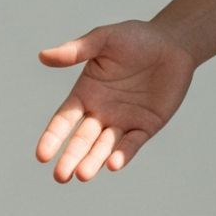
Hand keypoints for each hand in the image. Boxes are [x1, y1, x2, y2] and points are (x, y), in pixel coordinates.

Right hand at [34, 21, 199, 182]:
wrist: (173, 44)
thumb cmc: (136, 38)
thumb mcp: (104, 39)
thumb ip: (76, 50)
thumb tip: (43, 56)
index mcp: (85, 93)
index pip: (64, 120)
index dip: (53, 137)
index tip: (42, 155)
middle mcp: (100, 112)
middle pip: (82, 140)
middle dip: (71, 157)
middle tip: (61, 177)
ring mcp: (123, 122)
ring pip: (104, 146)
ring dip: (93, 161)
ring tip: (83, 175)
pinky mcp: (145, 127)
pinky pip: (132, 143)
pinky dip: (123, 154)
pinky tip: (112, 164)